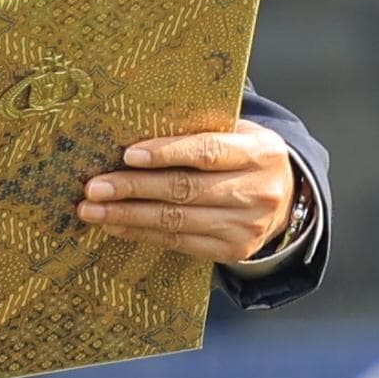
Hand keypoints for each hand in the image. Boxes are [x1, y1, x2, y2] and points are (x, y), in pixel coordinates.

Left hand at [80, 124, 299, 265]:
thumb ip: (202, 130)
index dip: (167, 153)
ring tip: (93, 209)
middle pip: (185, 190)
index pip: (208, 152)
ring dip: (128, 215)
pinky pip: (179, 242)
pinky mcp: (233, 249)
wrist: (285, 198)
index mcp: (258, 152)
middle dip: (134, 188)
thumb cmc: (246, 157)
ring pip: (177, 221)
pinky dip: (143, 233)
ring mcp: (246, 225)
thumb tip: (137, 127)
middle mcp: (256, 191)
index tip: (128, 155)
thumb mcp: (238, 134)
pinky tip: (116, 224)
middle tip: (94, 187)